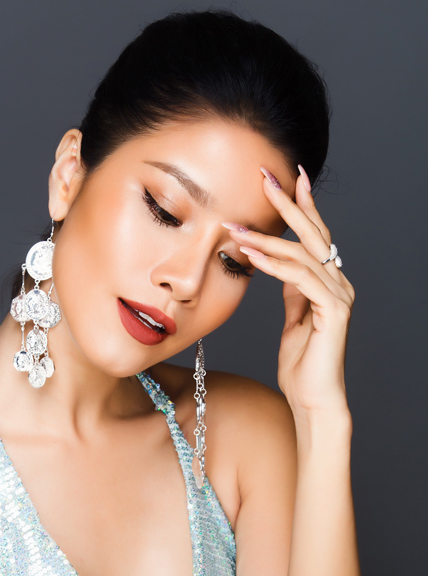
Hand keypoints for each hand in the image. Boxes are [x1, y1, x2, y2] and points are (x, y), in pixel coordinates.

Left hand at [225, 166, 354, 419]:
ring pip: (301, 255)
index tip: (283, 179)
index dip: (299, 207)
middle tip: (266, 176)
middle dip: (289, 203)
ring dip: (266, 238)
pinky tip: (251, 255)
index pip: (313, 236)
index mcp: (328, 282)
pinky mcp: (332, 311)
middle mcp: (338, 283)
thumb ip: (292, 292)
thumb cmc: (302, 365)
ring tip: (236, 228)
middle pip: (313, 234)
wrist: (313, 398)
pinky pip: (300, 279)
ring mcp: (338, 296)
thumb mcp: (293, 319)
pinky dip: (274, 264)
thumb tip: (280, 267)